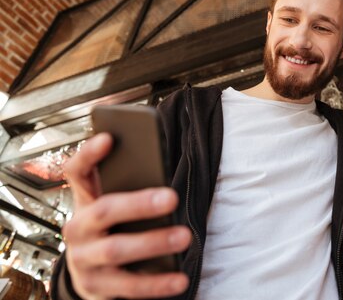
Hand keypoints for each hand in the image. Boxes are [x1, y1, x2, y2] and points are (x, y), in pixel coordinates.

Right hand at [62, 133, 191, 299]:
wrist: (92, 274)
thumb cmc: (114, 228)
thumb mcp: (116, 203)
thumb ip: (132, 185)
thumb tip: (164, 166)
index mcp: (85, 200)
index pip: (77, 171)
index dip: (89, 154)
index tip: (108, 138)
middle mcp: (78, 228)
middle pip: (104, 210)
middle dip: (139, 204)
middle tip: (172, 197)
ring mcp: (84, 259)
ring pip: (116, 250)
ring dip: (153, 242)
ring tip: (184, 237)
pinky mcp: (96, 286)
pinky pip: (129, 286)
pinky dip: (157, 284)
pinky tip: (180, 279)